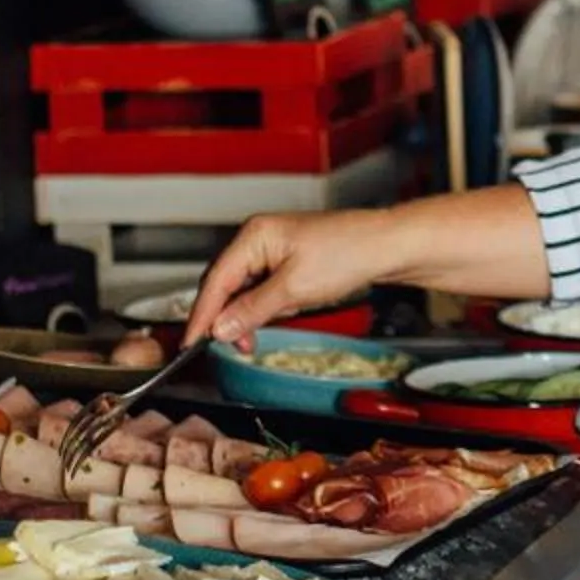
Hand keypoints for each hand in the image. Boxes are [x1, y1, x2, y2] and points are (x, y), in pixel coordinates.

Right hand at [184, 212, 390, 351]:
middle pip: (226, 285)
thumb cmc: (349, 252)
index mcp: (254, 235)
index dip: (202, 314)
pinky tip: (289, 310)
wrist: (388, 247)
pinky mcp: (290, 262)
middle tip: (232, 345)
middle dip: (229, 317)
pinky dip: (271, 307)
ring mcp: (275, 249)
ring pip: (246, 291)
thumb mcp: (294, 289)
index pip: (215, 280)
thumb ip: (252, 310)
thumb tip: (221, 327)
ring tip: (266, 329)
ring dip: (252, 315)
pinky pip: (266, 290)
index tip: (192, 342)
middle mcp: (260, 238)